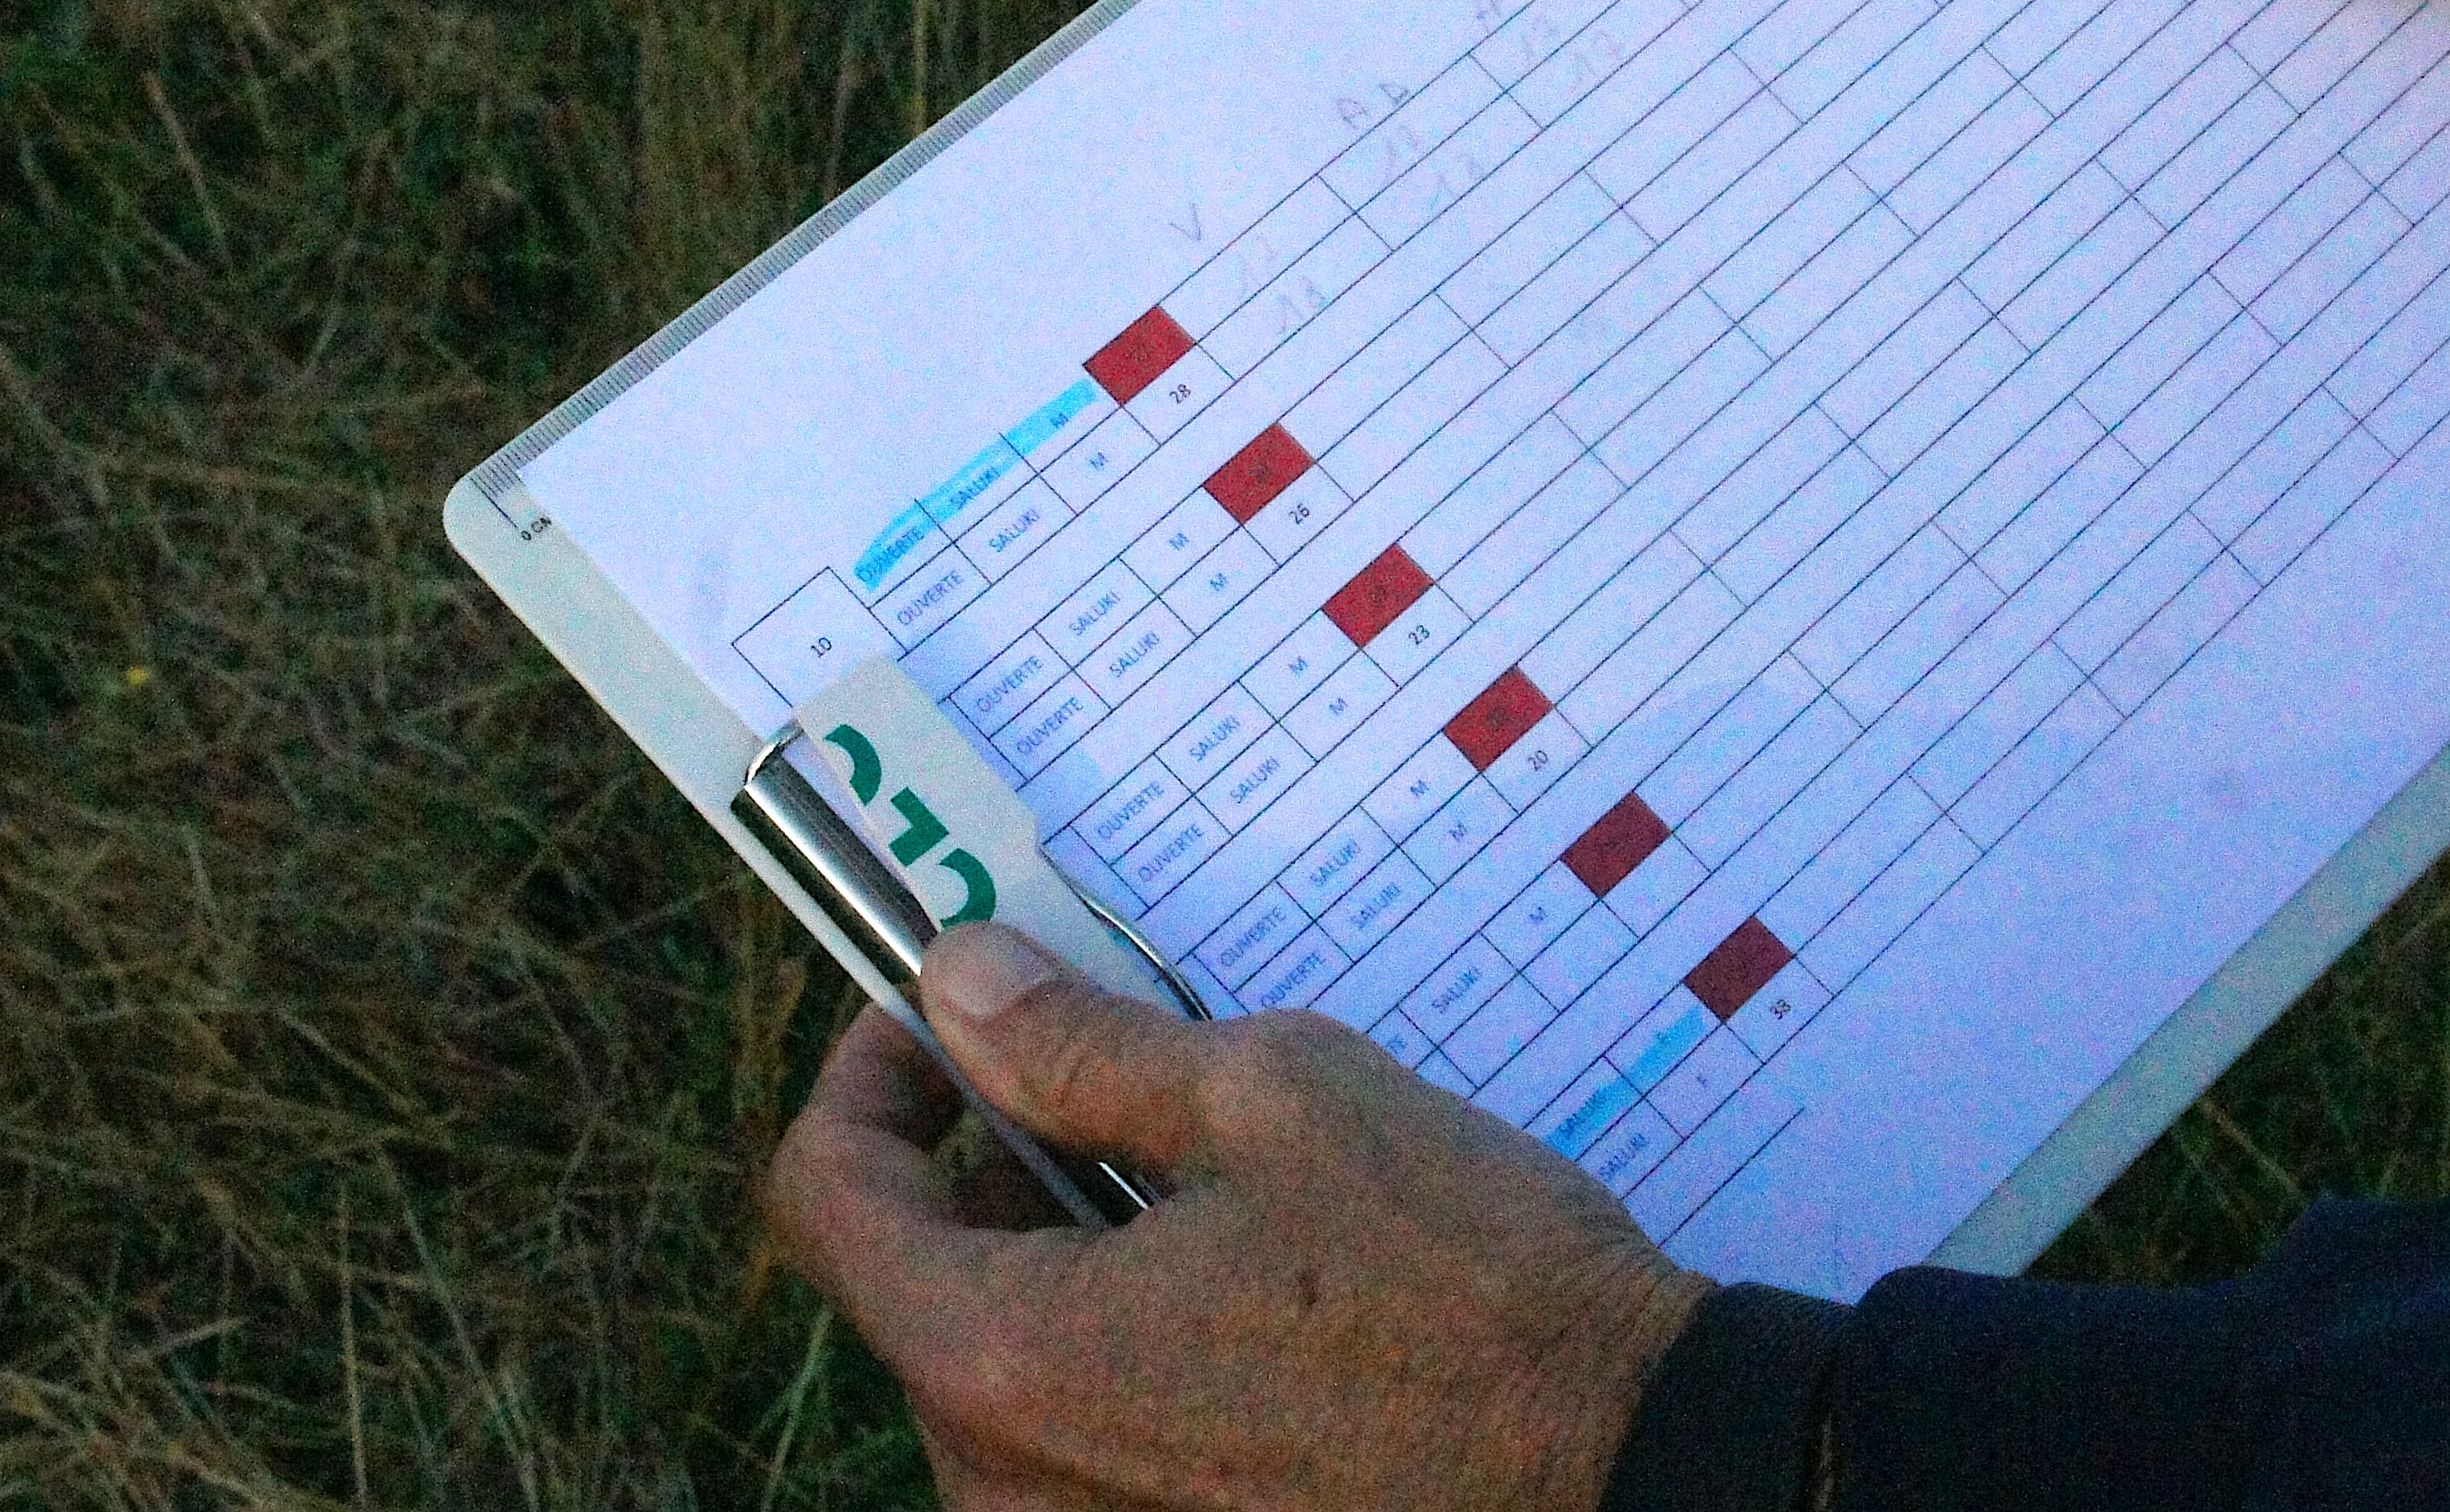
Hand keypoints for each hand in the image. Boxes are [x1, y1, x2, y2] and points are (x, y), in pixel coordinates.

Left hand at [768, 922, 1710, 1510]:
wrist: (1624, 1457)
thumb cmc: (1467, 1280)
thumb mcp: (1276, 1098)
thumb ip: (1080, 1045)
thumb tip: (960, 986)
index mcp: (1009, 1360)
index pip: (825, 1201)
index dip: (867, 1077)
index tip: (942, 1015)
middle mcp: (1010, 1486)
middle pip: (914, 1284)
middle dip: (984, 1160)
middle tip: (1109, 1072)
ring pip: (1002, 1364)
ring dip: (1062, 1253)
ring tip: (1208, 1185)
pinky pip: (1081, 1436)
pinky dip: (1122, 1343)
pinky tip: (1250, 1290)